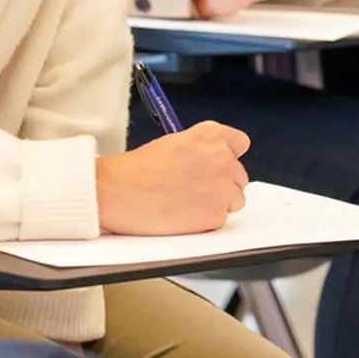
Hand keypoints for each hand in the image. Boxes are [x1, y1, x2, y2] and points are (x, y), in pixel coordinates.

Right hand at [95, 122, 251, 234]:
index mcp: (210, 135)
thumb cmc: (137, 169)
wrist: (119, 191)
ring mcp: (222, 187)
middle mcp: (222, 158)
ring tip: (188, 204)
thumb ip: (200, 150)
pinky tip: (183, 215)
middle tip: (195, 190)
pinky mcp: (216, 215)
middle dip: (222, 184)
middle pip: (239, 176)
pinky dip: (205, 222)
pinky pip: (220, 221)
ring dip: (217, 204)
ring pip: (234, 200)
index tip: (220, 164)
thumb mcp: (173, 144)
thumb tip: (210, 165)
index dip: (229, 156)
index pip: (240, 143)